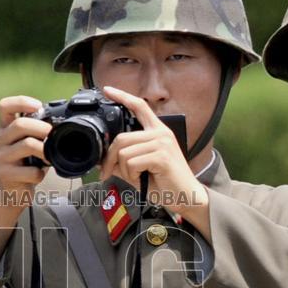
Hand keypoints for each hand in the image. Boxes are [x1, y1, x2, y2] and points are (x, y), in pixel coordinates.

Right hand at [0, 95, 50, 211]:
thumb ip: (36, 131)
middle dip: (41, 127)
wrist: (9, 192)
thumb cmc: (23, 165)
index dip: (22, 102)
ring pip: (27, 145)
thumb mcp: (27, 143)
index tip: (38, 106)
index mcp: (4, 128)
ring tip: (50, 156)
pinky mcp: (6, 174)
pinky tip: (39, 175)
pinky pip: (31, 171)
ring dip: (45, 150)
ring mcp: (1, 158)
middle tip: (52, 134)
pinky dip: (40, 173)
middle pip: (20, 124)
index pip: (4, 106)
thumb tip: (61, 122)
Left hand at [99, 86, 207, 208]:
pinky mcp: (162, 156)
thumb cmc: (164, 182)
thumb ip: (123, 161)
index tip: (108, 90)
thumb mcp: (139, 169)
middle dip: (109, 158)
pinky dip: (131, 175)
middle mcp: (160, 133)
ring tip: (135, 177)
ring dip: (123, 170)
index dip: (122, 97)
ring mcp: (162, 143)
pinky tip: (142, 178)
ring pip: (124, 152)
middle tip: (106, 173)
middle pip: (121, 138)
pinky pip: (132, 163)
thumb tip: (102, 159)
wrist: (185, 197)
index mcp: (157, 131)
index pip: (139, 106)